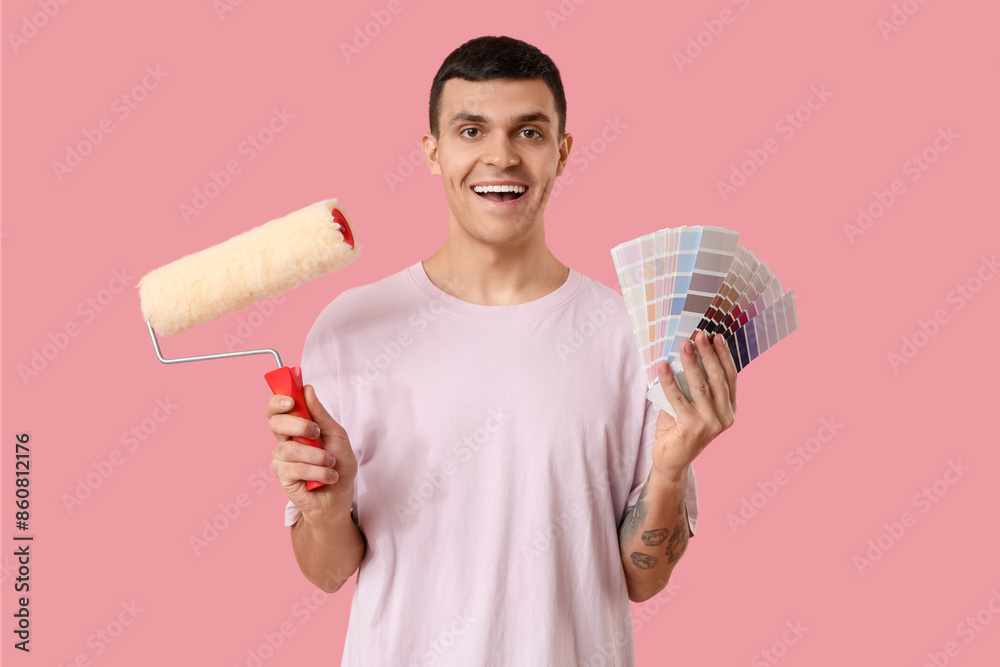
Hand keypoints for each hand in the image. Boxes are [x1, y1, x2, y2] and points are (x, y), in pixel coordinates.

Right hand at [266, 384, 357, 521]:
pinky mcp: (283, 477)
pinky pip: (296, 468)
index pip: (276, 409)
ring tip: (331, 463)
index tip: (291, 400)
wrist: (340, 494)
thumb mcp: (336, 435)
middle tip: (316, 433)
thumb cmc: (339, 464)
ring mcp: (282, 459)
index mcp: (295, 427)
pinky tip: (328, 476)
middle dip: (299, 425)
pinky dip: (318, 471)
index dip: (278, 401)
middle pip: (275, 423)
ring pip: (291, 449)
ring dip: (318, 456)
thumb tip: (307, 390)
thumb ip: (320, 414)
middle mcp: (285, 441)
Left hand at [651, 330, 737, 477]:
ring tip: (684, 345)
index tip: (716, 337)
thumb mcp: (692, 404)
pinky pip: (679, 398)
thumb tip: (684, 353)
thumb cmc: (680, 428)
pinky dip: (669, 381)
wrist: (671, 460)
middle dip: (709, 353)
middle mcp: (725, 417)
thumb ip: (693, 385)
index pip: (730, 377)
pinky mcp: (693, 428)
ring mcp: (710, 424)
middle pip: (717, 378)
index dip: (724, 356)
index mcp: (729, 409)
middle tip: (699, 335)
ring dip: (691, 363)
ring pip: (701, 386)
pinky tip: (662, 366)